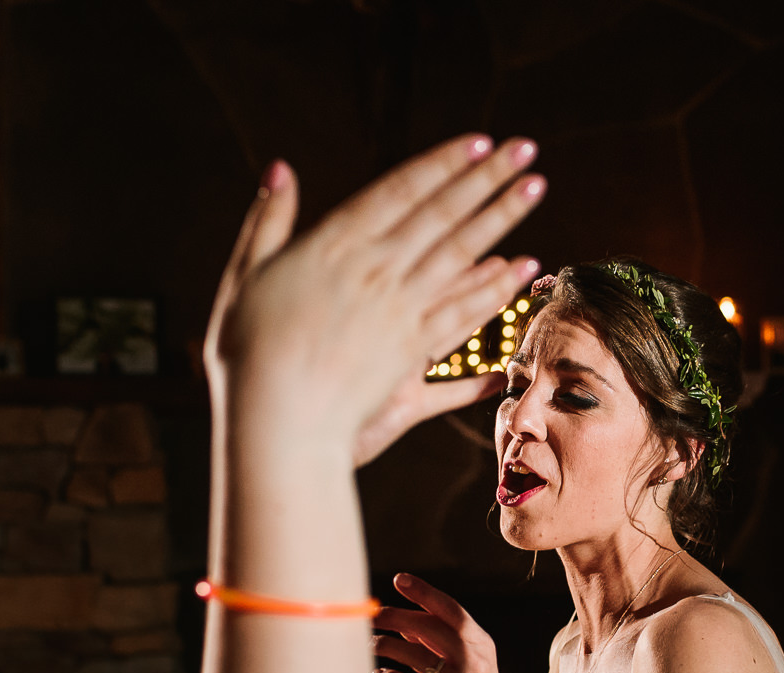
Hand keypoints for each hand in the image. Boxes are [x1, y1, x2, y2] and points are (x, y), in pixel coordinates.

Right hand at [204, 136, 544, 451]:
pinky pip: (461, 315)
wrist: (273, 417)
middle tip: (526, 152)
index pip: (400, 192)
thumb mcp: (248, 275)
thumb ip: (269, 222)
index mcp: (334, 245)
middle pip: (442, 215)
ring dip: (501, 221)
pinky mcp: (412, 353)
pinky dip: (493, 290)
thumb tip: (281, 169)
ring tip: (535, 192)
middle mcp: (375, 271)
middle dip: (487, 180)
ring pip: (460, 256)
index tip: (479, 144)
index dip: (442, 164)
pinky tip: (521, 270)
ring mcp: (398, 312)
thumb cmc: (247, 348)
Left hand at [372, 574, 516, 672]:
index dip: (424, 593)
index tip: (399, 580)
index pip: (451, 610)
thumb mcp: (466, 668)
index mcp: (481, 645)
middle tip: (373, 615)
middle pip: (430, 628)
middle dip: (397, 617)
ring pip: (416, 656)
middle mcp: (476, 662)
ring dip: (388, 647)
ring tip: (371, 644)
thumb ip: (439, 644)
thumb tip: (403, 621)